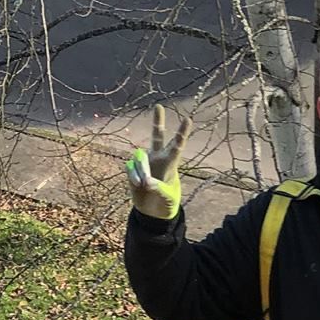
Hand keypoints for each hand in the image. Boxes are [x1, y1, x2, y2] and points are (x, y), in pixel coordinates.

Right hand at [125, 105, 190, 220]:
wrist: (153, 212)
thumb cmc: (166, 203)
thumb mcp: (167, 198)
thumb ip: (159, 188)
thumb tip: (146, 180)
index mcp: (170, 164)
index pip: (177, 146)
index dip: (181, 133)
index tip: (188, 119)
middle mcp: (157, 158)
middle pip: (157, 136)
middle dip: (157, 121)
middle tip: (159, 106)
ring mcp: (144, 162)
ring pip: (140, 158)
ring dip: (142, 171)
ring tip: (145, 185)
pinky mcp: (133, 169)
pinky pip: (131, 167)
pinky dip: (134, 176)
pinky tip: (138, 184)